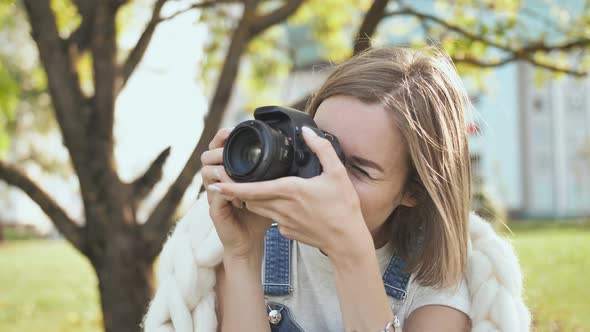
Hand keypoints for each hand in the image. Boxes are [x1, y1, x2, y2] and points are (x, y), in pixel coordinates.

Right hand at [201, 128, 272, 259]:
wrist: (250, 242)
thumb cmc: (260, 215)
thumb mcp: (270, 189)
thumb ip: (276, 172)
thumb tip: (297, 155)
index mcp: (229, 172)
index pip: (220, 147)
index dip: (223, 136)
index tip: (234, 128)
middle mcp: (217, 181)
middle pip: (207, 155)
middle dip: (217, 147)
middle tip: (229, 143)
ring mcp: (214, 195)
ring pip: (206, 172)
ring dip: (220, 168)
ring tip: (234, 168)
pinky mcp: (215, 210)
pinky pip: (214, 195)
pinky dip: (225, 190)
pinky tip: (237, 190)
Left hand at [211, 126, 370, 259]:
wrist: (346, 241)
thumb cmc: (343, 207)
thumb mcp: (337, 172)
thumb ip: (321, 148)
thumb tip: (307, 131)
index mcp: (290, 191)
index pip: (252, 189)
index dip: (231, 186)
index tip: (216, 181)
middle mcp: (282, 207)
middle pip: (249, 198)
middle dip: (236, 190)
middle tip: (225, 179)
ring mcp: (283, 222)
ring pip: (257, 208)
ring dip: (250, 199)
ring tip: (245, 189)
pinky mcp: (287, 232)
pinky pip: (271, 218)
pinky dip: (268, 209)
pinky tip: (278, 203)